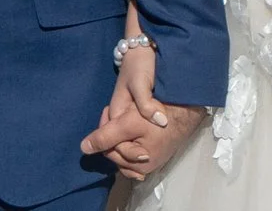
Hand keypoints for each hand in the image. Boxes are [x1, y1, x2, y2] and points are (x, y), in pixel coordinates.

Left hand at [82, 88, 203, 180]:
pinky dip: (130, 134)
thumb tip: (84, 149)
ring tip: (125, 114)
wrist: (187, 105)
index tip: (108, 109)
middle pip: (116, 150)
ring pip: (125, 148)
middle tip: (114, 110)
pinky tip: (131, 120)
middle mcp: (145, 166)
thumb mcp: (128, 123)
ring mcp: (152, 159)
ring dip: (120, 131)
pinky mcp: (157, 149)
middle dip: (112, 131)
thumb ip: (106, 136)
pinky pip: (135, 145)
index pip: (108, 150)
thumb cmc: (159, 115)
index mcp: (138, 164)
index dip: (105, 129)